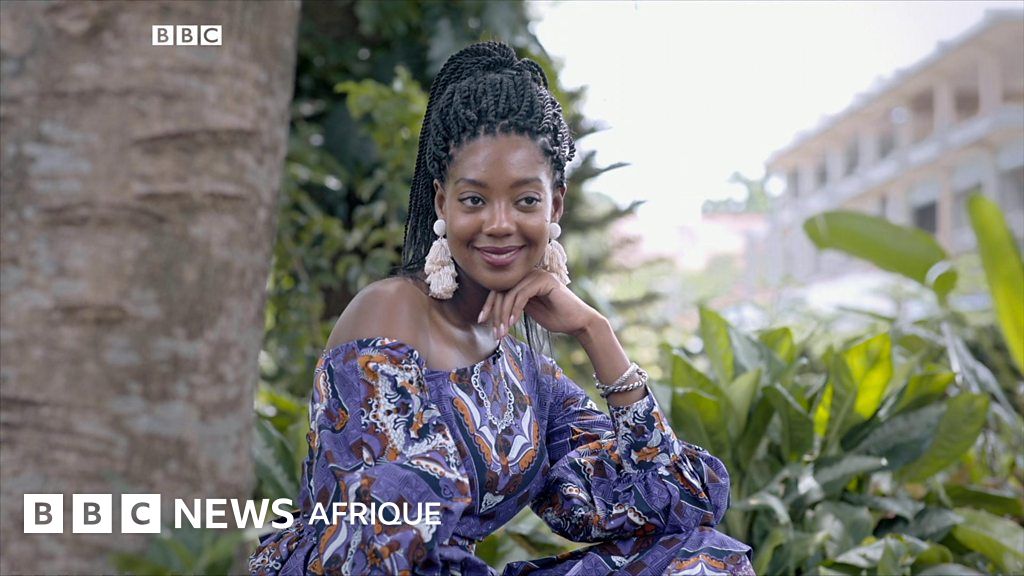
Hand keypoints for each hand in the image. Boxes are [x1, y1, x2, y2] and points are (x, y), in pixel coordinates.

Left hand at [477, 269, 600, 339]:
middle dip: (494, 311)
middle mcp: (530, 273)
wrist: (578, 322)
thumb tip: (492, 307)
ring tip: (502, 332)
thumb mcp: (529, 310)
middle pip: (501, 289)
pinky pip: (521, 295)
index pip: (500, 288)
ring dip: (503, 315)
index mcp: (525, 279)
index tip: (481, 320)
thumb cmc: (556, 318)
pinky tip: (512, 323)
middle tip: (494, 331)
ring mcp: (538, 275)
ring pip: (510, 293)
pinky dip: (514, 310)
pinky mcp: (544, 281)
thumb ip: (514, 304)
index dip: (489, 304)